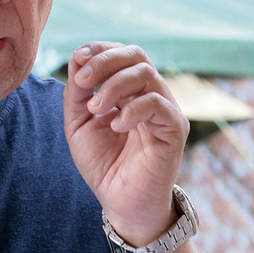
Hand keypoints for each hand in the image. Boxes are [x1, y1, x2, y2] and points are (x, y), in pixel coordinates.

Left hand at [65, 42, 188, 245]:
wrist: (122, 203)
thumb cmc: (104, 165)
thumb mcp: (79, 124)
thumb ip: (78, 92)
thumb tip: (78, 58)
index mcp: (130, 91)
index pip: (122, 54)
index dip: (100, 49)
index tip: (78, 59)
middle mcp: (151, 95)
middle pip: (136, 54)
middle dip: (106, 60)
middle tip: (84, 81)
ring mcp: (165, 110)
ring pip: (146, 74)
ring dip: (114, 86)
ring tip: (96, 109)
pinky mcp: (175, 128)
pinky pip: (157, 103)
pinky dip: (132, 110)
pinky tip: (116, 127)